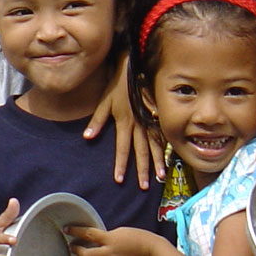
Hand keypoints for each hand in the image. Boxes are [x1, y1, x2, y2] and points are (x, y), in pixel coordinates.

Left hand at [64, 226, 171, 255]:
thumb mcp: (120, 233)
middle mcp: (109, 252)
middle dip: (76, 249)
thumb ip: (106, 237)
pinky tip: (94, 255)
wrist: (153, 250)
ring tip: (79, 252)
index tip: (66, 229)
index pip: (87, 233)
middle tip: (72, 245)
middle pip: (85, 253)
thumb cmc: (139, 239)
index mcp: (110, 239)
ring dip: (84, 255)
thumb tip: (94, 238)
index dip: (74, 230)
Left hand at [85, 56, 163, 188]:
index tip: (119, 180)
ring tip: (160, 177)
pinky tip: (169, 159)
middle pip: (141, 151)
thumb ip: (96, 121)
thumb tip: (86, 137)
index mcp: (124, 123)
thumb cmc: (117, 86)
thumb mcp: (103, 102)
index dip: (120, 165)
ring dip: (157, 162)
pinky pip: (163, 136)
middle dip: (143, 170)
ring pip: (155, 146)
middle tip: (144, 187)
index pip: (122, 148)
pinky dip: (165, 149)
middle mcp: (139, 125)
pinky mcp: (157, 117)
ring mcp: (150, 121)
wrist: (135, 69)